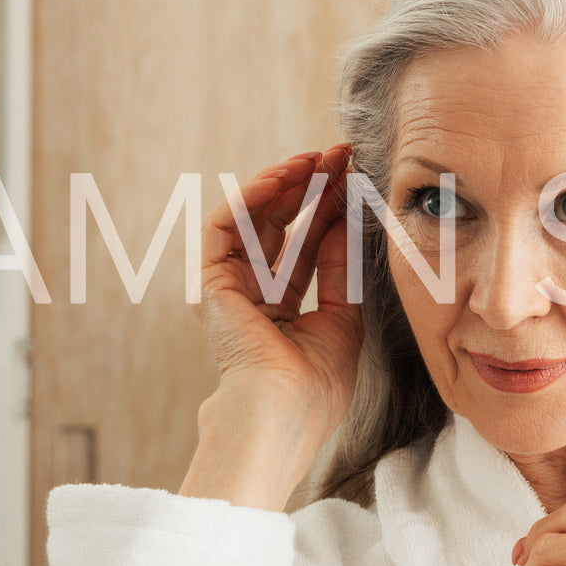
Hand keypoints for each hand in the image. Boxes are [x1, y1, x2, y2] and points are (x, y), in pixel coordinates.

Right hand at [195, 142, 361, 432]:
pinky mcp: (210, 281)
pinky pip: (225, 225)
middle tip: (339, 154)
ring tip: (316, 157)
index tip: (355, 176)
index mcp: (283, 310)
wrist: (283, 411)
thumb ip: (339, 267)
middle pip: (282, 225)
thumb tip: (346, 218)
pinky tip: (282, 176)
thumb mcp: (343, 317)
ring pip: (253, 218)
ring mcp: (229, 288)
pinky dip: (251, 195)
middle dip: (311, 187)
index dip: (329, 208)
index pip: (306, 245)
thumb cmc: (315, 384)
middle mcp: (253, 295)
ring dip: (284, 182)